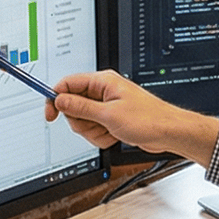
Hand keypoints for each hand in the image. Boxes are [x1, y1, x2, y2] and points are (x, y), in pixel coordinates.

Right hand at [48, 70, 218, 163]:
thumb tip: (59, 100)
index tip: (51, 115)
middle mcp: (103, 91)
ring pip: (83, 121)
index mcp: (102, 81)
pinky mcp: (111, 119)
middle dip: (81, 121)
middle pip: (73, 106)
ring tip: (110, 131)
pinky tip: (116, 135)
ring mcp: (107, 106)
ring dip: (93, 131)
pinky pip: (94, 130)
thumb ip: (81, 107)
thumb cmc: (148, 119)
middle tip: (95, 125)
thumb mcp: (109, 115)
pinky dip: (102, 136)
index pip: (68, 84)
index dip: (56, 99)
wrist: (168, 133)